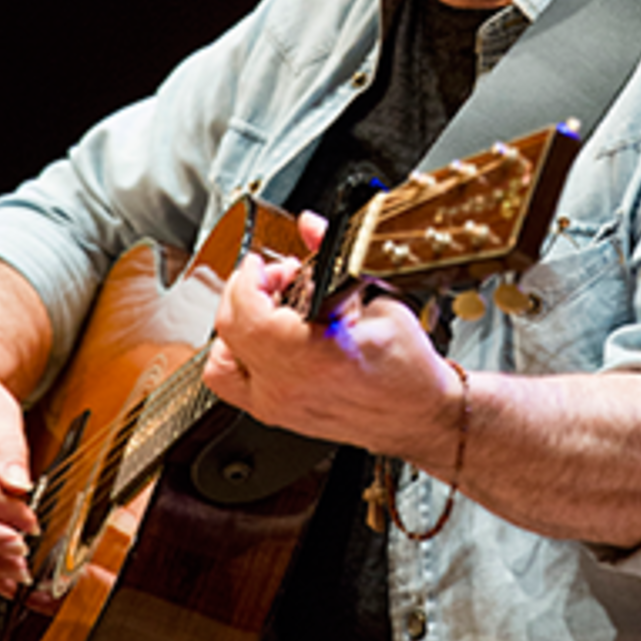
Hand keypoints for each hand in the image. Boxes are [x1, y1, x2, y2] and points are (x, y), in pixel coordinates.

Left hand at [204, 249, 460, 464]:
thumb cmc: (408, 370)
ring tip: (265, 308)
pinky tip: (262, 338)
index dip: (250, 277)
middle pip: (229, 330)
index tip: (263, 263)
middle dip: (247, 291)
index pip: (249, 312)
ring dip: (235, 325)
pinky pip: (231, 385)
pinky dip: (236, 355)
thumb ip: (334, 258)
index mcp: (313, 358)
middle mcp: (287, 388)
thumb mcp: (377, 301)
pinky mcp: (276, 414)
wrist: (421, 414)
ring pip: (219, 360)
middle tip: (276, 278)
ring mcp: (277, 406)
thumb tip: (311, 225)